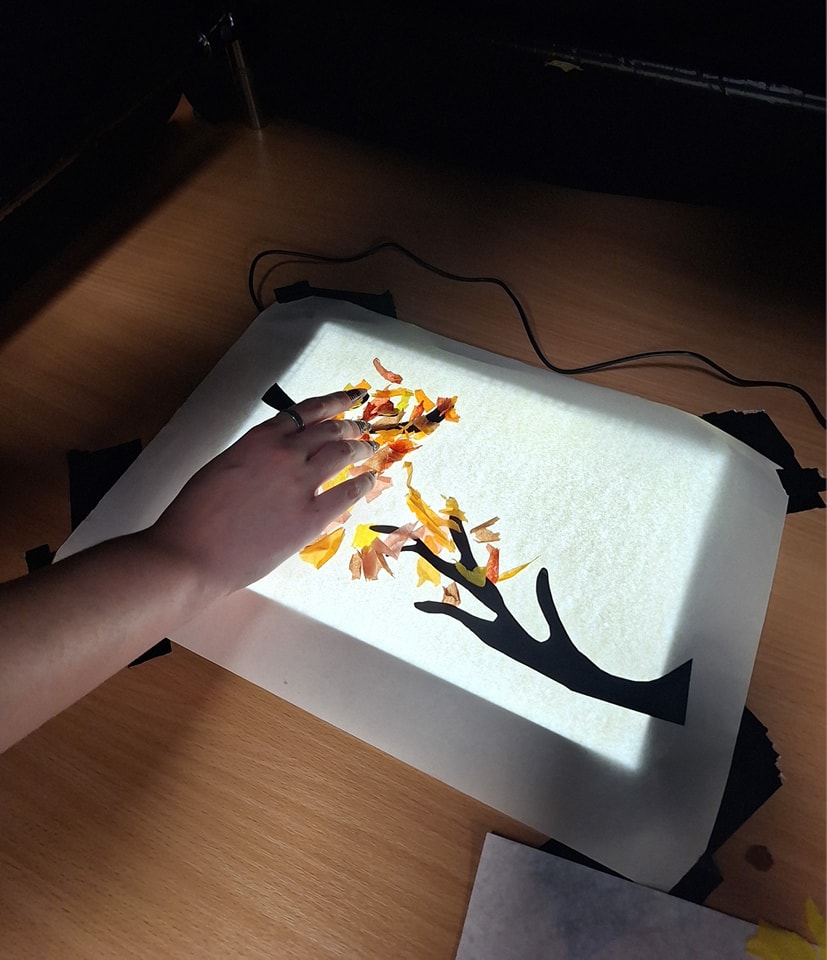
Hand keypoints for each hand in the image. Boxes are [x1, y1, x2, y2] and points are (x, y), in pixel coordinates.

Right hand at [144, 390, 375, 596]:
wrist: (191, 553)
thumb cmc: (195, 515)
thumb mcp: (223, 467)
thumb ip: (254, 457)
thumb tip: (277, 460)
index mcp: (259, 439)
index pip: (306, 411)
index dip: (334, 402)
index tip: (350, 399)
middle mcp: (284, 453)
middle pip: (330, 430)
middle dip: (350, 427)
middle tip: (361, 429)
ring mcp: (300, 484)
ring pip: (343, 454)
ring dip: (361, 448)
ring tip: (369, 449)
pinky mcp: (311, 517)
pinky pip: (347, 493)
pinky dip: (363, 483)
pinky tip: (370, 480)